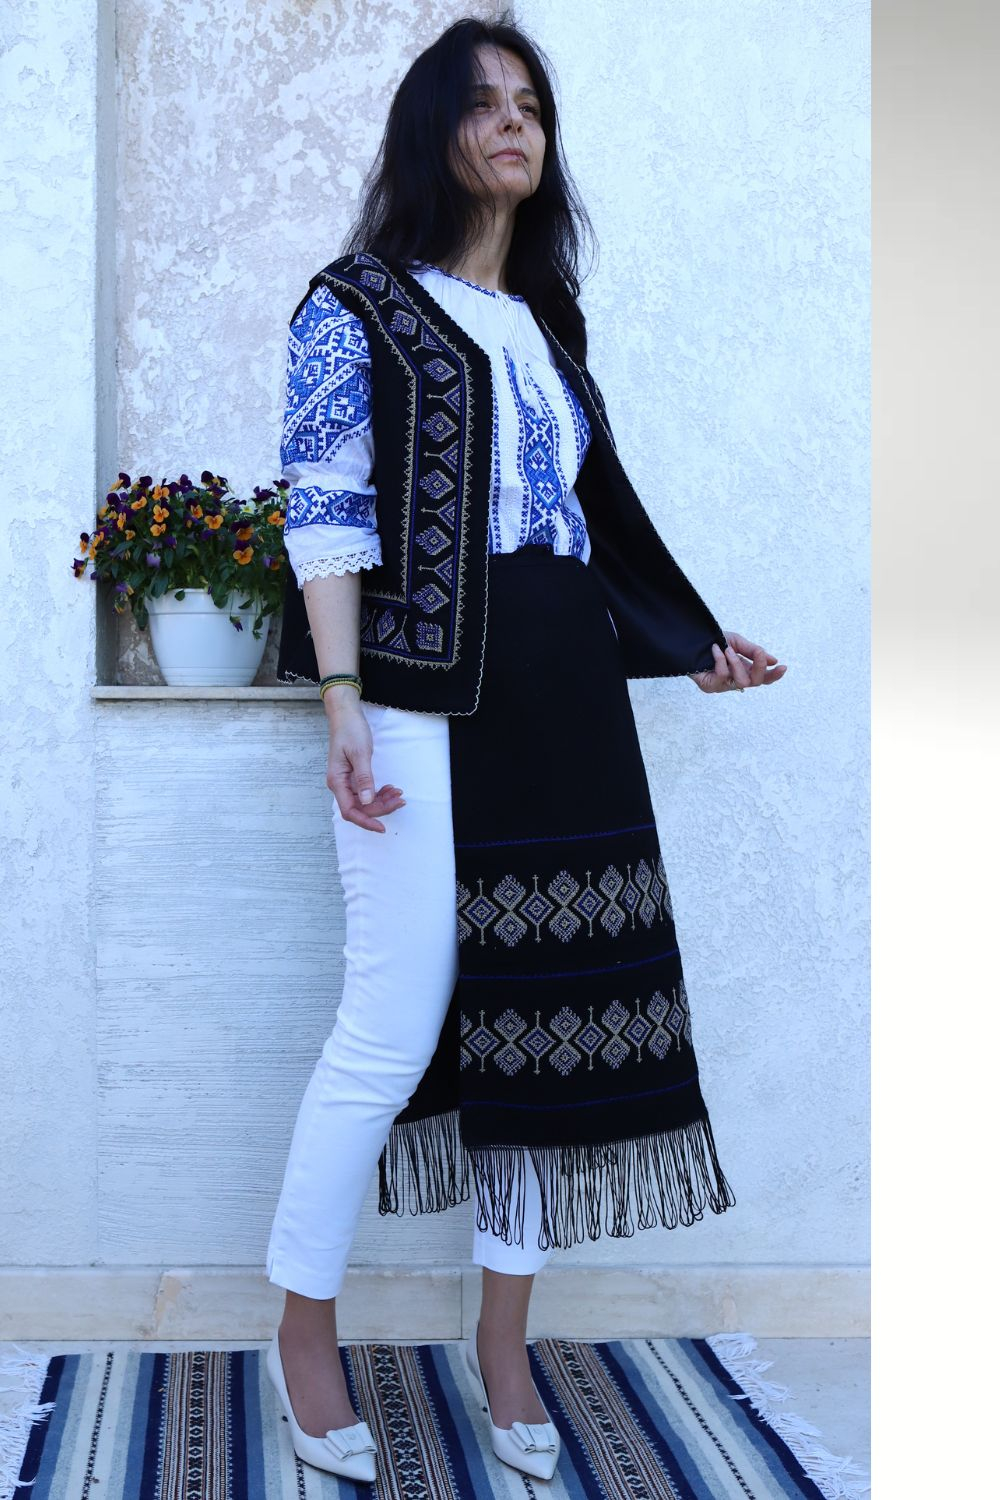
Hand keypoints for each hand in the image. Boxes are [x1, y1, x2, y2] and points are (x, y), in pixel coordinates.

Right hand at [326, 699, 405, 831]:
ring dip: (382, 801)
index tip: (382, 827)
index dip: (366, 821)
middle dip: (381, 808)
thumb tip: (367, 801)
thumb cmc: (350, 730)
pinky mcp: (353, 777)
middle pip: (360, 808)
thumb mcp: (360, 753)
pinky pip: (366, 792)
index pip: (350, 811)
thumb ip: (364, 778)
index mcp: (337, 781)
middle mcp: (340, 785)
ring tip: (398, 793)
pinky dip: (379, 793)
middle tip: (400, 799)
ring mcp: (346, 782)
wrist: (346, 715)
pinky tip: (390, 788)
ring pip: (364, 802)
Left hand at [688, 631, 786, 693]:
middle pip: (756, 682)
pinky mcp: (710, 687)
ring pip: (741, 681)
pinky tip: (715, 650)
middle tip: (758, 652)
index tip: (783, 666)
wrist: (692, 641)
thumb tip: (773, 660)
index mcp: (744, 669)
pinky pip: (723, 677)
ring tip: (728, 649)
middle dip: (759, 667)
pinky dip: (721, 661)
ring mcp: (723, 685)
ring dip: (736, 662)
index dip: (774, 675)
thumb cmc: (713, 641)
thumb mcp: (736, 642)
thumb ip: (753, 651)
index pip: (762, 678)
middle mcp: (735, 679)